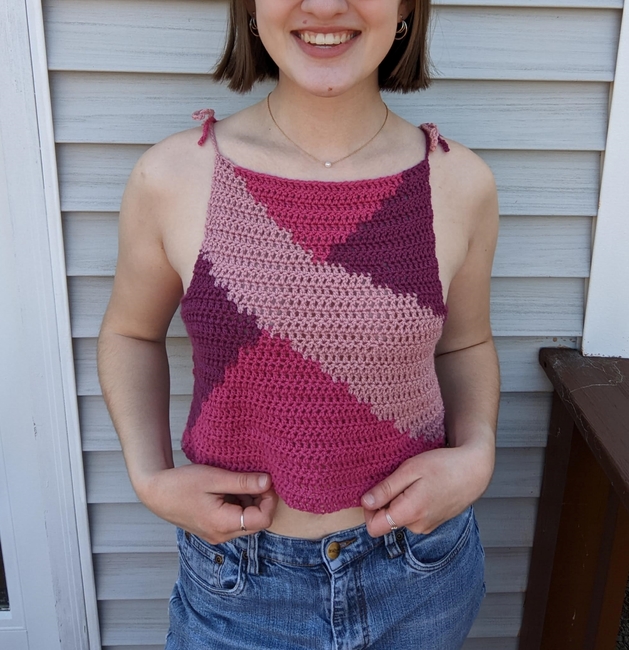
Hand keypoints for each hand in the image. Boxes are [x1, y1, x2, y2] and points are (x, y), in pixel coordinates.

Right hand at [134, 463, 277, 543]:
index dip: (269, 499)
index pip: (263, 519)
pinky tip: (228, 489)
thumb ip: (243, 482)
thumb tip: (268, 482)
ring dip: (250, 502)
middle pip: (257, 522)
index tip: (265, 481)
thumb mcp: (214, 478)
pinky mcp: (213, 530)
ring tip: (237, 482)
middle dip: (261, 500)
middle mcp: (222, 535)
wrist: (156, 492)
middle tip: (253, 479)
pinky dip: (239, 505)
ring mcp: (217, 535)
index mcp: (222, 524)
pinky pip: (235, 521)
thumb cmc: (181, 483)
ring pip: (247, 522)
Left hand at [361, 443, 494, 537]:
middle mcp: (417, 526)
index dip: (368, 509)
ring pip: (399, 518)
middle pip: (386, 522)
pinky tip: (422, 488)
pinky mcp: (433, 523)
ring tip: (414, 482)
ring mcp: (427, 527)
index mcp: (410, 513)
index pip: (374, 527)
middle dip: (385, 503)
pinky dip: (411, 504)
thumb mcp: (409, 470)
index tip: (376, 490)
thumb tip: (365, 502)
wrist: (473, 470)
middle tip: (398, 480)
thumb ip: (386, 489)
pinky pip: (412, 517)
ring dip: (399, 502)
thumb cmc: (443, 465)